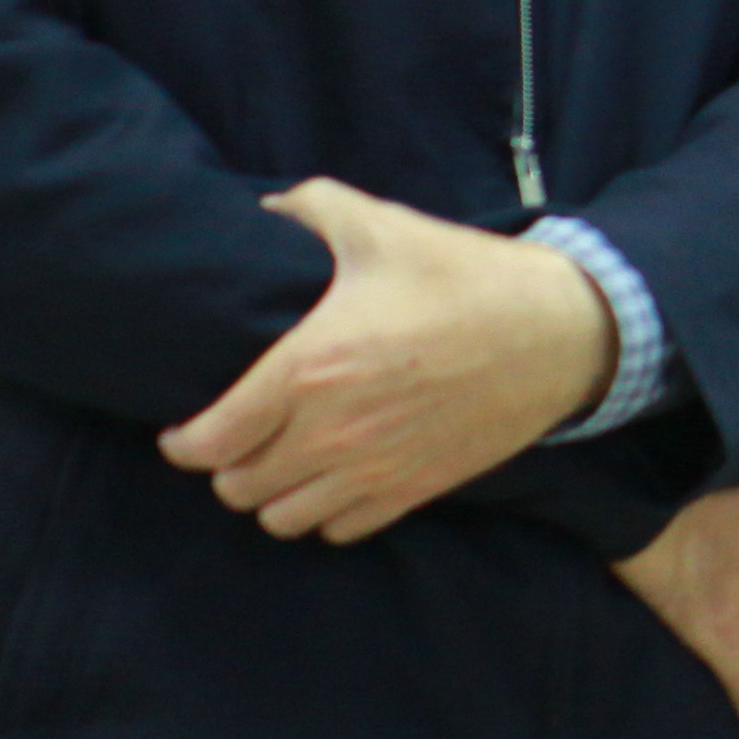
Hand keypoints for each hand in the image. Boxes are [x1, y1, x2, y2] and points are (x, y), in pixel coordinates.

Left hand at [158, 178, 616, 543]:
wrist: (556, 331)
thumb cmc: (465, 277)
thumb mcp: (383, 226)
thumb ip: (311, 208)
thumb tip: (265, 208)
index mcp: (310, 368)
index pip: (210, 439)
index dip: (182, 442)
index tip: (182, 431)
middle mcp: (331, 433)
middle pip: (237, 487)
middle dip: (226, 464)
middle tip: (239, 435)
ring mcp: (372, 469)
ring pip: (281, 519)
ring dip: (272, 494)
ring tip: (282, 459)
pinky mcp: (412, 491)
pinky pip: (338, 531)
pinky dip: (324, 512)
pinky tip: (333, 476)